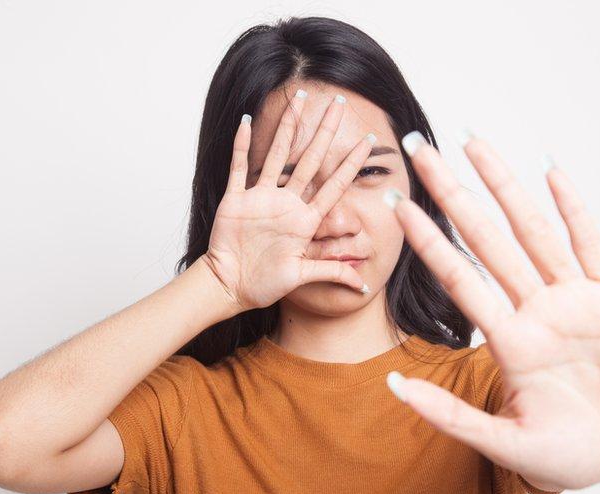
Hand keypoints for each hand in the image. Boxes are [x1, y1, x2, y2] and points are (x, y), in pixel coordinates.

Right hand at [201, 89, 375, 312]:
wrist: (230, 287)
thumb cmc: (264, 284)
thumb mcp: (303, 276)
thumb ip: (331, 273)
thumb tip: (363, 286)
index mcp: (305, 220)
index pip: (334, 184)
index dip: (351, 163)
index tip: (369, 140)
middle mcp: (286, 203)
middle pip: (310, 160)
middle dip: (324, 131)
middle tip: (338, 103)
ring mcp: (261, 198)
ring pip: (276, 155)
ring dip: (287, 128)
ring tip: (298, 100)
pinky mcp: (236, 200)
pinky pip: (239, 168)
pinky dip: (240, 145)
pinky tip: (246, 121)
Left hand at [385, 131, 599, 490]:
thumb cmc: (563, 454)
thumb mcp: (503, 443)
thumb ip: (449, 415)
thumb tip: (392, 385)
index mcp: (508, 341)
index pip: (457, 277)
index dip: (427, 240)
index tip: (395, 203)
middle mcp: (536, 311)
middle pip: (486, 238)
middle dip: (451, 192)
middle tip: (417, 147)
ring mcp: (576, 302)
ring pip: (534, 231)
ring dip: (505, 186)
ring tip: (474, 143)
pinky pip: (594, 246)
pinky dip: (576, 209)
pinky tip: (551, 170)